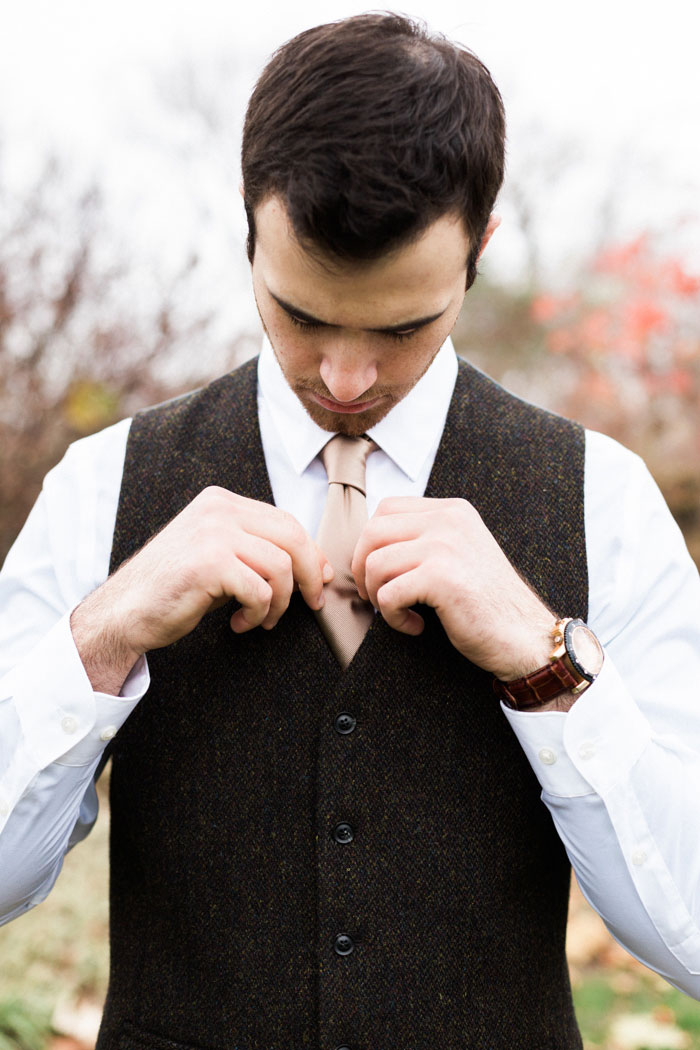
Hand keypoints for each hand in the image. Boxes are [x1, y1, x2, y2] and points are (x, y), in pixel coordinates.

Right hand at [71, 486, 332, 693]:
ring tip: (261, 619)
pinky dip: (258, 614)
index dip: (310, 553)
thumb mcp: (218, 555)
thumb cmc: (174, 589)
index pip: (285, 520)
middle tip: (312, 604)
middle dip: (309, 575)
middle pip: (293, 537)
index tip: (318, 580)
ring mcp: (214, 533)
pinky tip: (239, 623)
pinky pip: (261, 591)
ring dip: (279, 602)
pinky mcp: (210, 563)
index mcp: (221, 501)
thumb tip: (315, 565)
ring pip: (281, 566)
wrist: (125, 612)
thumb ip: (255, 549)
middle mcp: (218, 510)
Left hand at [351, 496, 553, 679]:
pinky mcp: (441, 578)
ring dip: (377, 596)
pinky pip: (387, 595)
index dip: (370, 543)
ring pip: (375, 564)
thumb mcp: (460, 554)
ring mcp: (445, 546)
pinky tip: (415, 626)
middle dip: (363, 569)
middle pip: (372, 532)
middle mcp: (449, 520)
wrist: (526, 636)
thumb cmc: (488, 604)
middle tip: (375, 596)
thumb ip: (427, 538)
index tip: (378, 572)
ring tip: (400, 613)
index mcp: (452, 511)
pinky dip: (392, 617)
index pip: (387, 509)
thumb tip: (370, 546)